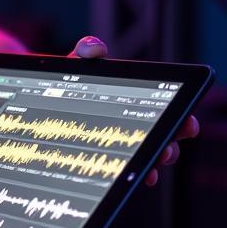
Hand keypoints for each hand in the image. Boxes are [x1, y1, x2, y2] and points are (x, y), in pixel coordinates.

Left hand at [69, 35, 199, 186]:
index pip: (164, 108)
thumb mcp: (75, 64)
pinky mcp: (101, 157)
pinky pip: (125, 168)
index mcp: (132, 97)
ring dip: (154, 161)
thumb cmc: (65, 80)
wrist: (39, 95)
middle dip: (169, 144)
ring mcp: (118, 142)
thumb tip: (95, 49)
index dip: (180, 116)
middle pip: (161, 136)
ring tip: (153, 166)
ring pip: (146, 154)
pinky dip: (136, 173)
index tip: (187, 124)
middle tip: (167, 150)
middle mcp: (132, 121)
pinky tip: (140, 178)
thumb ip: (86, 51)